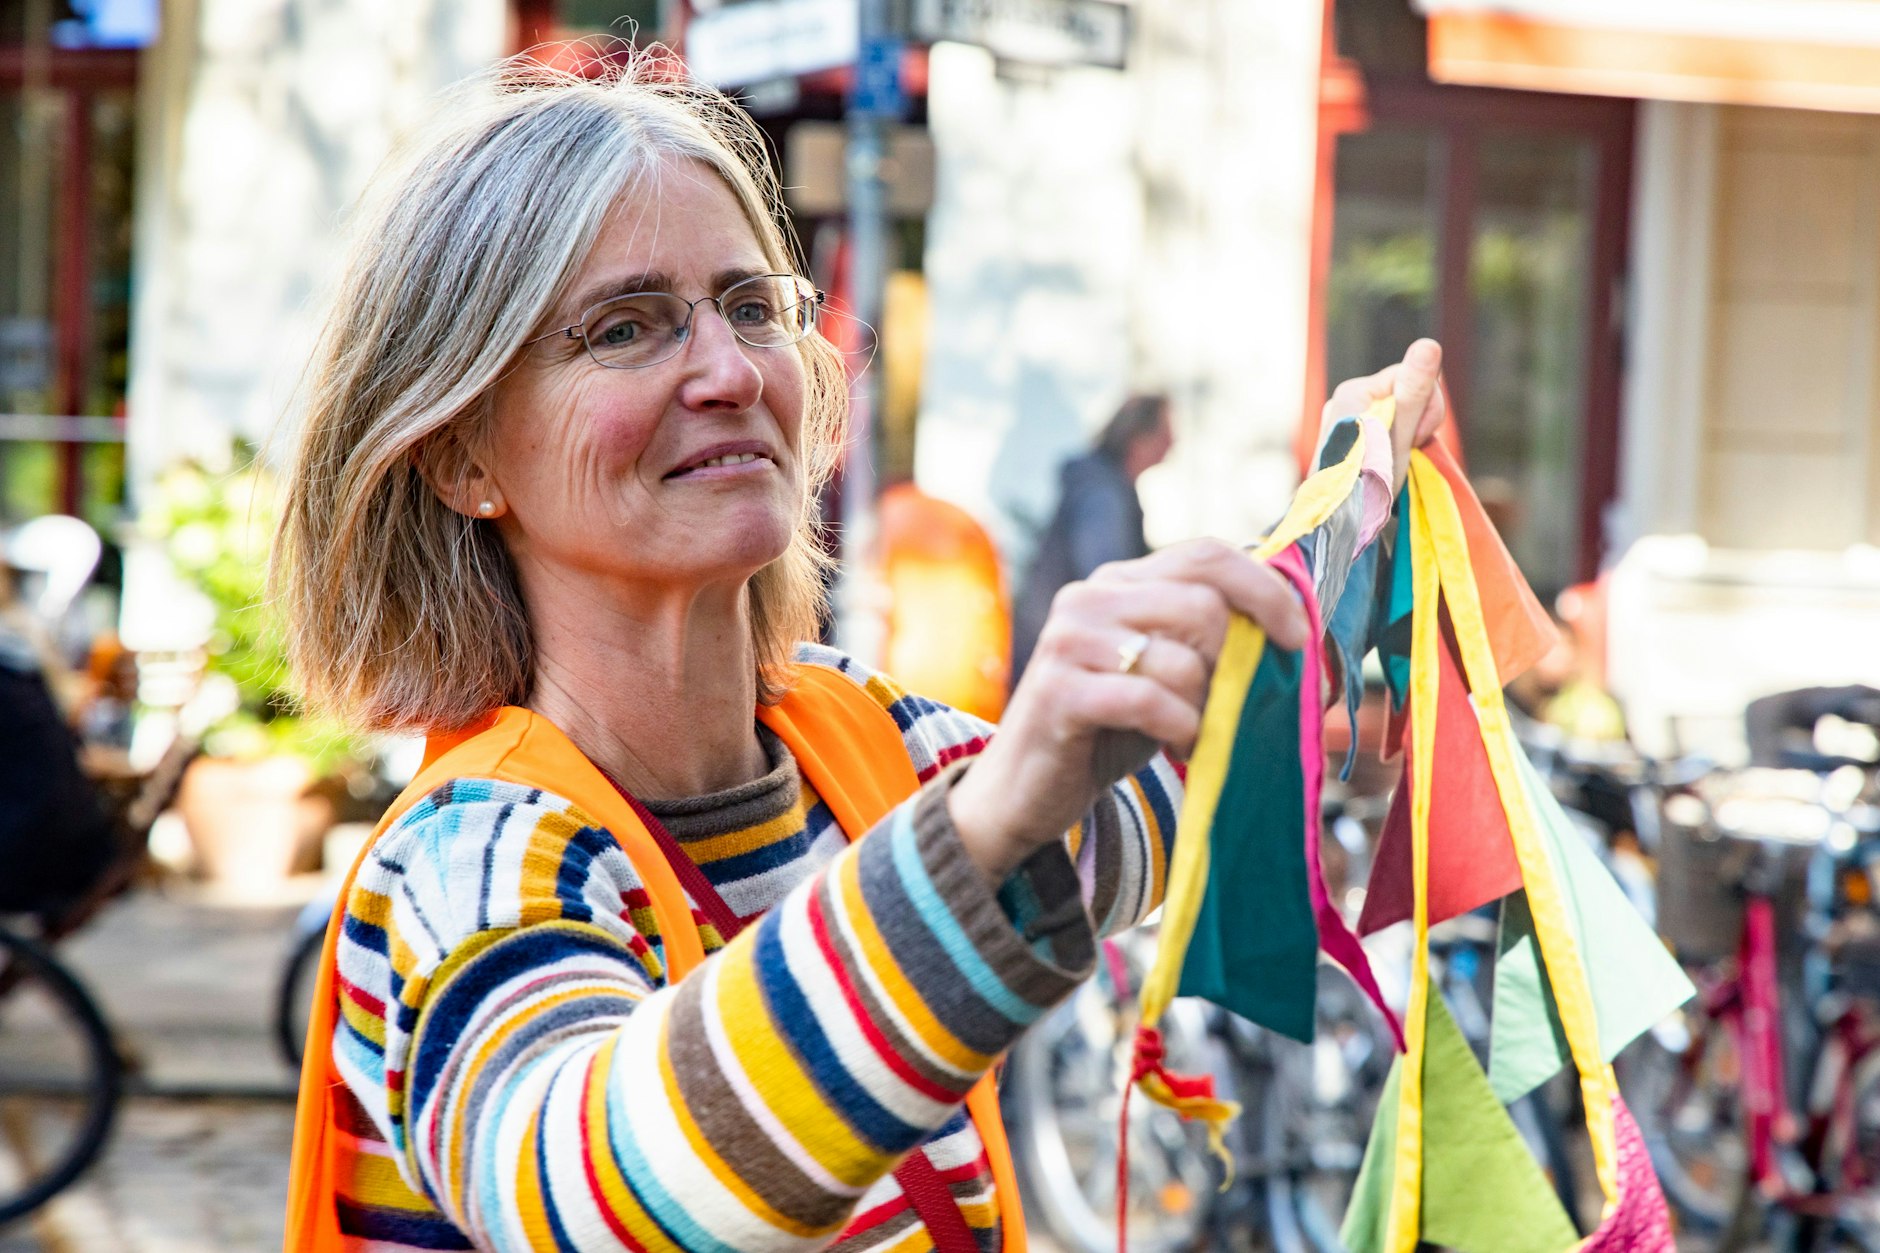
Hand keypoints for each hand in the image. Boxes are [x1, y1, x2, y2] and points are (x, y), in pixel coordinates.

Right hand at [949, 540, 1308, 882]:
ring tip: (1188, 733)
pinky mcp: (1059, 689)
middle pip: (1203, 605)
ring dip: (1203, 708)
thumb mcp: (1165, 673)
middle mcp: (1089, 597)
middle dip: (1230, 664)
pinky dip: (1179, 728)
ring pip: (1182, 658)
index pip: (1207, 554)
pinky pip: (1150, 700)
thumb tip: (1296, 624)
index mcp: (1119, 581)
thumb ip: (1207, 639)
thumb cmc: (1107, 730)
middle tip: (1220, 704)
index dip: (1265, 590)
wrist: (1024, 790)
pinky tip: (1174, 744)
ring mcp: (1069, 640)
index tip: (1296, 637)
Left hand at [1319, 338, 1446, 491]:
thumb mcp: (1399, 436)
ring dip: (1406, 436)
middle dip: (1416, 422)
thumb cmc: (1367, 483)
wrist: (1335, 526)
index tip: (1417, 438)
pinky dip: (1394, 445)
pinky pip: (1384, 428)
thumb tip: (1429, 343)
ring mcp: (1344, 420)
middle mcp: (1344, 400)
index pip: (1411, 375)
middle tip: (1406, 453)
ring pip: (1396, 414)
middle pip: (1404, 394)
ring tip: (1394, 463)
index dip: (1426, 406)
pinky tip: (1387, 464)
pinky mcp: (1348, 438)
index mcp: (1354, 391)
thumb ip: (1414, 391)